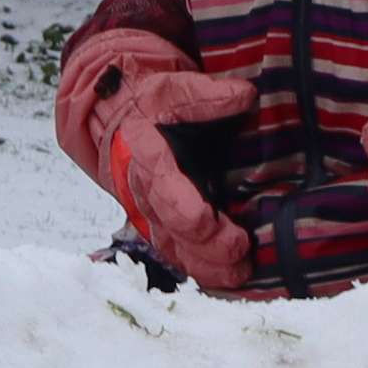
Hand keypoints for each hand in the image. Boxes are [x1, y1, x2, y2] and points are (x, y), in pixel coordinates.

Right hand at [54, 27, 254, 288]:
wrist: (122, 120)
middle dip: (207, 249)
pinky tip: (227, 277)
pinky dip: (200, 269)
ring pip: (174, 249)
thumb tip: (245, 96)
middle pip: (173, 231)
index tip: (217, 225)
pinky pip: (177, 253)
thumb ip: (207, 95)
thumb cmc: (153, 105)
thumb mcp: (174, 90)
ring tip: (239, 273)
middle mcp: (146, 192)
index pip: (166, 193)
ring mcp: (152, 212)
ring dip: (205, 267)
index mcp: (148, 158)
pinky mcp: (161, 224)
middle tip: (240, 253)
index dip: (190, 215)